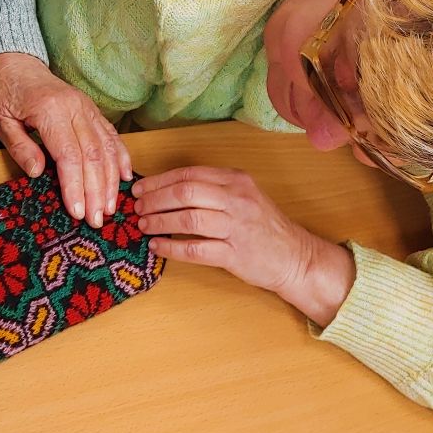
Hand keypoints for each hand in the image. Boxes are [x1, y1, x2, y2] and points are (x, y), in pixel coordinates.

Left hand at [0, 52, 130, 229]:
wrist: (13, 61)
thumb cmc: (3, 92)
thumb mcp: (0, 121)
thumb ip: (20, 147)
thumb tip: (37, 172)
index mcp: (50, 110)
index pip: (68, 155)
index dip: (75, 186)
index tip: (78, 212)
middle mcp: (74, 108)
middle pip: (93, 155)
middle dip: (97, 192)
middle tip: (97, 221)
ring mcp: (86, 108)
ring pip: (107, 148)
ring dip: (112, 181)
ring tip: (110, 208)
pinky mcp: (91, 110)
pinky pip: (111, 135)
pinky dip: (121, 157)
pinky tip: (126, 178)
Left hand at [132, 166, 356, 326]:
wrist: (295, 258)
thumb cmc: (262, 227)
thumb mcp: (243, 197)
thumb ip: (212, 189)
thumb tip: (165, 190)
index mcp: (236, 180)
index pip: (189, 174)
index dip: (159, 181)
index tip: (139, 189)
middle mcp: (237, 199)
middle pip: (186, 192)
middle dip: (155, 199)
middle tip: (138, 208)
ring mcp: (237, 227)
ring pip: (188, 218)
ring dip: (160, 222)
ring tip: (143, 225)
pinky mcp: (235, 254)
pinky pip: (196, 249)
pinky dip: (171, 247)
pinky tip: (157, 246)